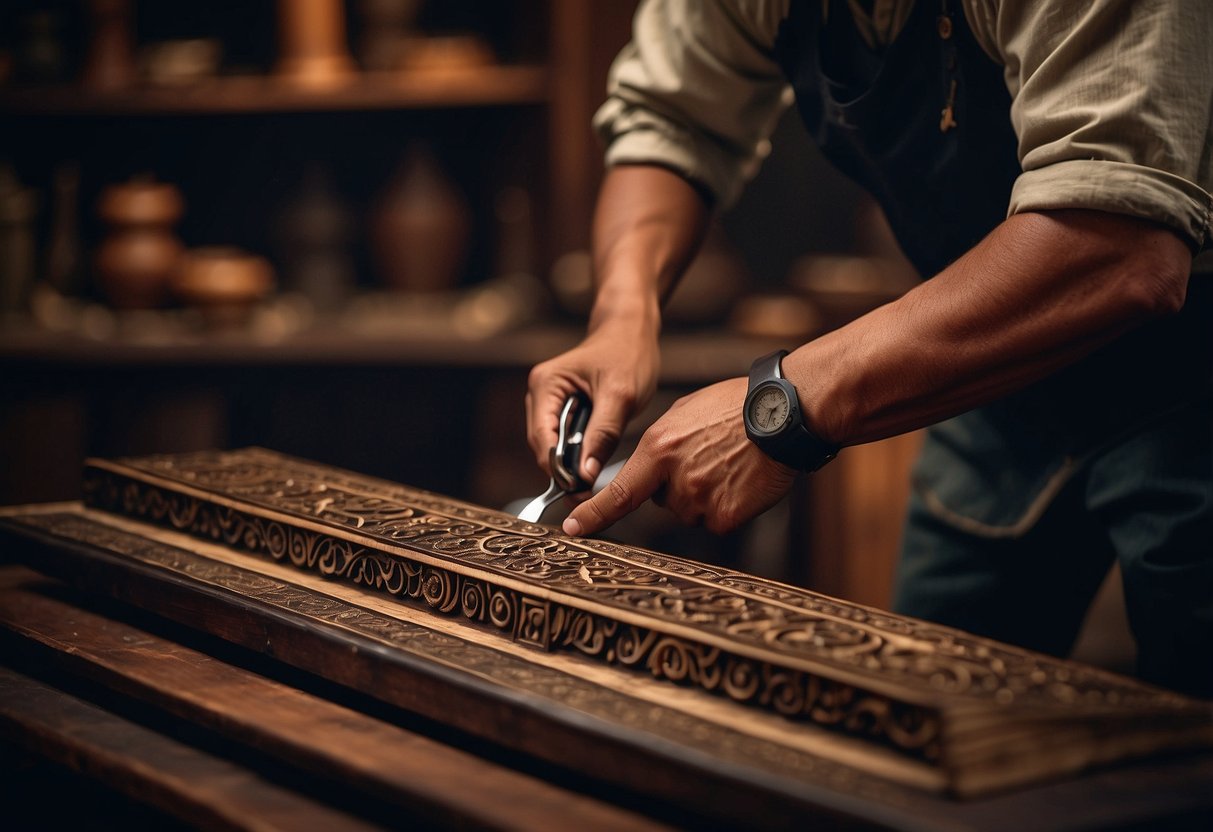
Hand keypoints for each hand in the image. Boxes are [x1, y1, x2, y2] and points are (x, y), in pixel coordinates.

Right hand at [526, 325, 659, 482]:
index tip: (577, 490)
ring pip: (553, 445)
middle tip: (586, 494)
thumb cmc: (627, 354)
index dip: (556, 468)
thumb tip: (585, 474)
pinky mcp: (562, 408)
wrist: (631, 333)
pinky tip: (591, 464)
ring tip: (590, 484)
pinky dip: (576, 453)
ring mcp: (549, 401)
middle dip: (562, 470)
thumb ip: (602, 434)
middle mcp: (540, 393)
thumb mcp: (620, 395)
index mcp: (546, 384)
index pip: (541, 437)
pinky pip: (564, 438)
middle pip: (543, 445)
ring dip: (569, 463)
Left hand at [562, 377, 796, 536]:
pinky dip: (728, 506)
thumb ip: (660, 447)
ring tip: (729, 464)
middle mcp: (675, 480)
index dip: (593, 514)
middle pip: (664, 500)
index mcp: (658, 450)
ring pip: (691, 511)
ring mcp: (700, 501)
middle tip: (708, 457)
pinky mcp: (725, 518)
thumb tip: (652, 473)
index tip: (572, 528)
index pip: (619, 493)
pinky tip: (742, 481)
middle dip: (678, 485)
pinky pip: (716, 520)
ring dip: (704, 495)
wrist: (782, 416)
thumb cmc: (734, 408)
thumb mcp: (682, 415)